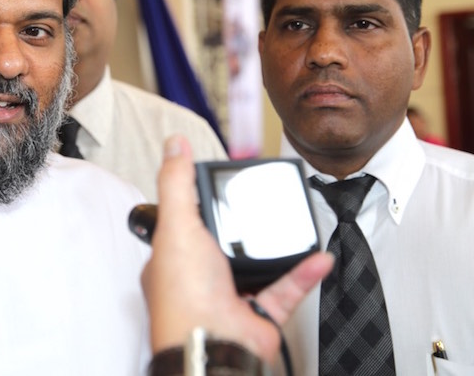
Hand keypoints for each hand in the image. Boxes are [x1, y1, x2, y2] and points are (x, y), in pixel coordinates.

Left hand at [141, 135, 333, 364]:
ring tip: (293, 223)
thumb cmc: (184, 296)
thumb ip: (176, 182)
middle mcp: (199, 279)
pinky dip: (303, 273)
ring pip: (259, 265)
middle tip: (262, 204)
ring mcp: (231, 297)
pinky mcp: (260, 314)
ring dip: (280, 247)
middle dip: (243, 226)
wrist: (213, 346)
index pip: (184, 223)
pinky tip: (318, 256)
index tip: (220, 186)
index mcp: (172, 259)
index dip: (199, 205)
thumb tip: (174, 144)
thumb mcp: (176, 225)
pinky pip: (287, 289)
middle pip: (224, 243)